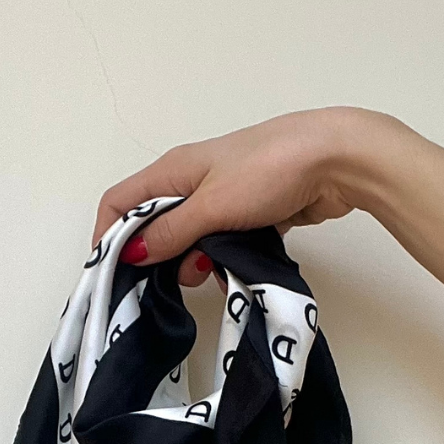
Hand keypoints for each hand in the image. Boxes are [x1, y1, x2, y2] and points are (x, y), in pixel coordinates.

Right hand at [92, 107, 374, 286]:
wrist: (335, 160)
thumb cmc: (270, 171)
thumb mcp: (211, 206)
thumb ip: (172, 232)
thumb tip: (133, 252)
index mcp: (173, 171)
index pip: (120, 202)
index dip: (108, 237)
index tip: (112, 274)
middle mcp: (192, 182)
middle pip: (154, 226)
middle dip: (157, 258)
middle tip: (170, 283)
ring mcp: (222, 199)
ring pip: (189, 241)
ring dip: (193, 263)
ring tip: (210, 274)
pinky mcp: (249, 215)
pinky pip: (221, 245)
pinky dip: (222, 261)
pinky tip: (233, 273)